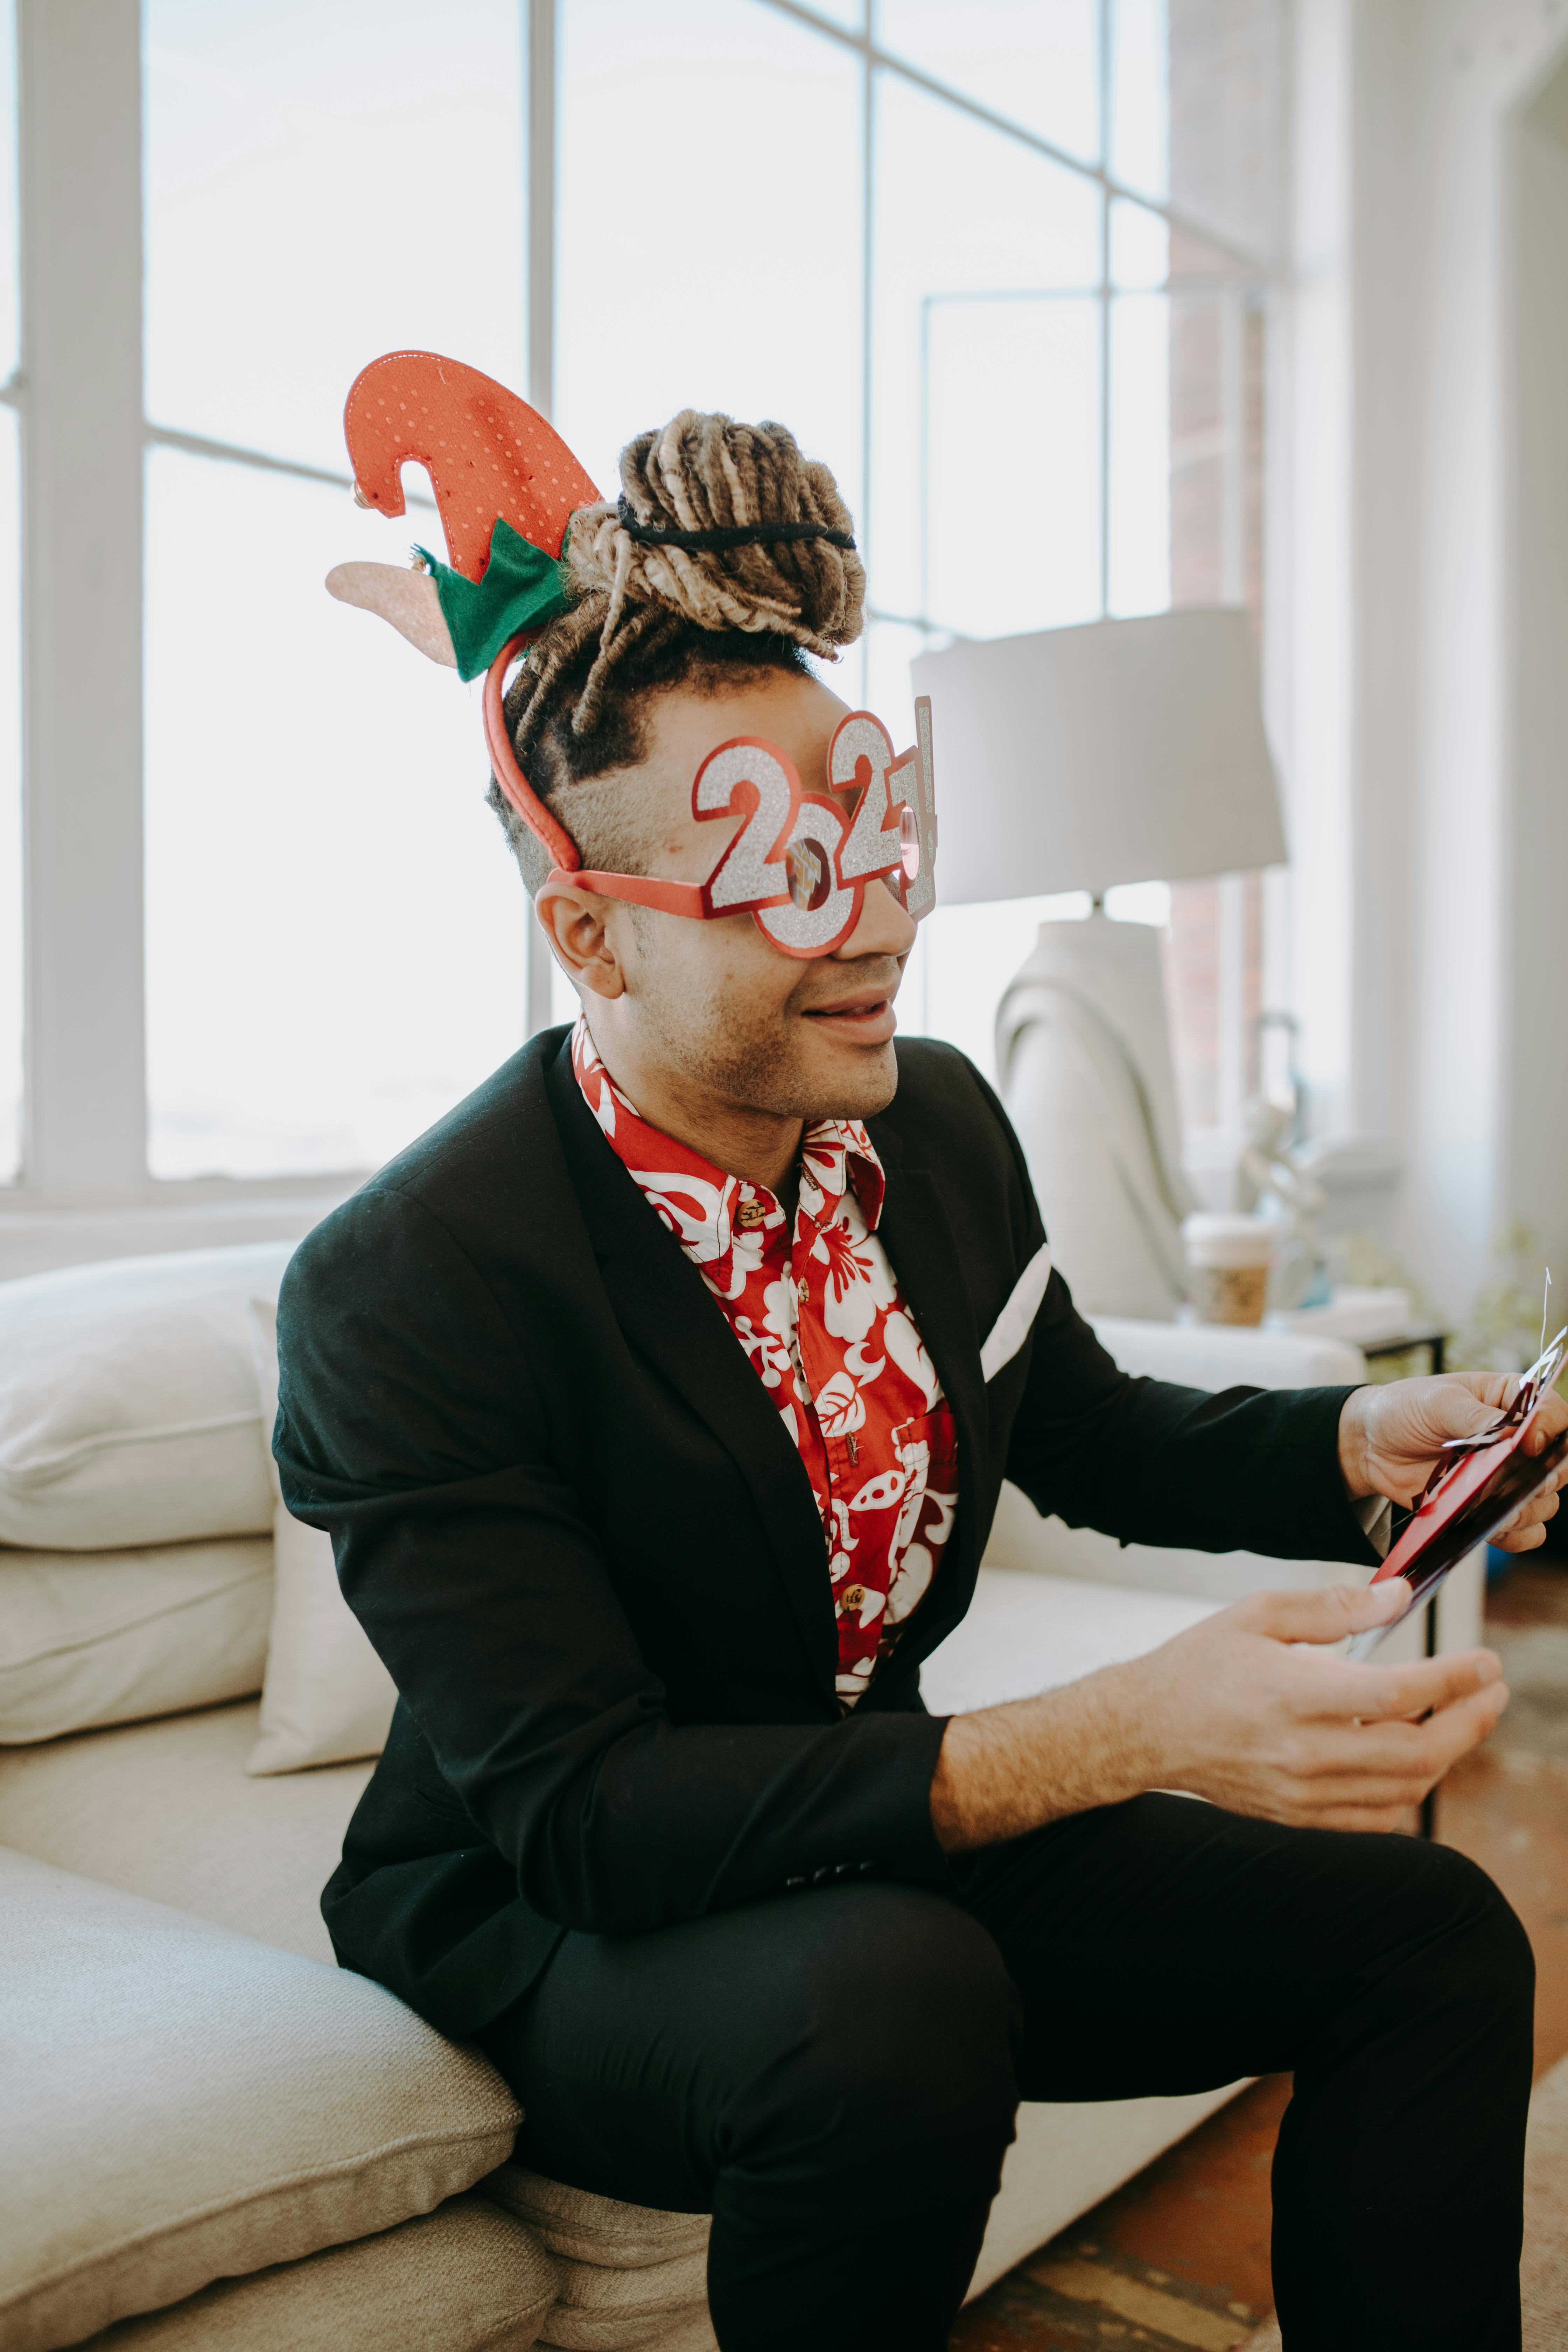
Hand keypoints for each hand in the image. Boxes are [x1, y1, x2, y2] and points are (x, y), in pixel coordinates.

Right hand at [929, 1579, 1507, 1850]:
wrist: (1144, 1730)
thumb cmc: (1198, 1665)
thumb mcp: (1257, 1614)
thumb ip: (1331, 1606)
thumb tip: (1395, 1597)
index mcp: (1293, 1694)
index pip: (1399, 1694)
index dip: (1455, 1679)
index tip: (1484, 1662)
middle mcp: (1302, 1751)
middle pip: (1415, 1750)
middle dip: (1469, 1721)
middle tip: (1493, 1692)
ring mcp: (1302, 1792)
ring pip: (1404, 1789)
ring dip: (1448, 1756)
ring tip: (1465, 1721)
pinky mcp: (1298, 1816)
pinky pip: (1375, 1818)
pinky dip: (1411, 1794)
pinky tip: (1422, 1763)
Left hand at [1339, 1370, 1566, 1549]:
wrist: (1370, 1445)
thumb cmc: (1404, 1410)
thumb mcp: (1439, 1402)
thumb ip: (1479, 1418)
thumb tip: (1516, 1435)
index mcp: (1511, 1402)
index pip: (1554, 1415)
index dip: (1551, 1431)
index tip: (1528, 1444)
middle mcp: (1518, 1442)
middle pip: (1557, 1466)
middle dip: (1540, 1478)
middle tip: (1508, 1479)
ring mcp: (1505, 1477)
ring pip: (1544, 1503)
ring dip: (1524, 1508)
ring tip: (1487, 1499)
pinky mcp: (1489, 1507)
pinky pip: (1523, 1532)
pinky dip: (1515, 1534)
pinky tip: (1491, 1524)